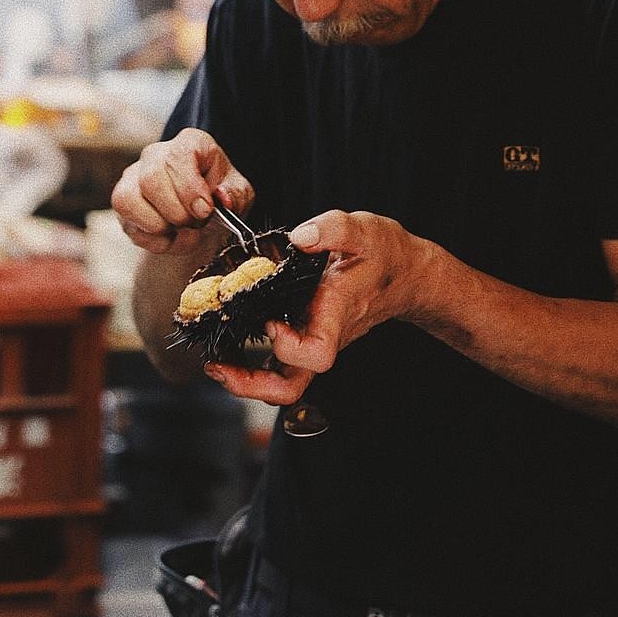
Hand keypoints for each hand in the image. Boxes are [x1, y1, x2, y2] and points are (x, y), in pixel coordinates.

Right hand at [111, 127, 252, 253]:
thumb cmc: (218, 197)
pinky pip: (127, 223)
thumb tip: (222, 198)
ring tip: (182, 231)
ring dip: (160, 226)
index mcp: (189, 143)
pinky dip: (152, 240)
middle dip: (176, 211)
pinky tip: (170, 237)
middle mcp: (156, 155)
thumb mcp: (238, 193)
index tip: (205, 211)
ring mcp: (134, 177)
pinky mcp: (123, 202)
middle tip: (196, 224)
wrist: (203, 215)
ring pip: (129, 199)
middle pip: (151, 179)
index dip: (189, 189)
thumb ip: (235, 194)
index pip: (178, 157)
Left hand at [205, 210, 430, 405]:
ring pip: (281, 382)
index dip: (288, 346)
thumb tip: (299, 237)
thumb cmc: (385, 253)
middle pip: (290, 387)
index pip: (316, 355)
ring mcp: (315, 340)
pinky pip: (279, 363)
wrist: (404, 272)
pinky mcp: (307, 335)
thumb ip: (331, 229)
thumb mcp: (362, 230)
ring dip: (245, 379)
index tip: (270, 321)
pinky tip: (230, 345)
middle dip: (250, 385)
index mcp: (336, 314)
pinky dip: (252, 363)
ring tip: (214, 361)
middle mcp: (324, 335)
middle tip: (216, 366)